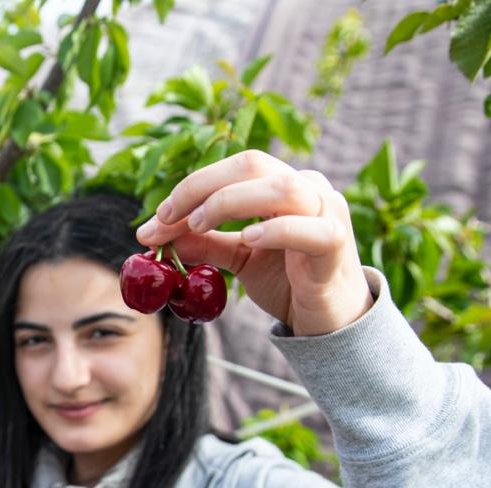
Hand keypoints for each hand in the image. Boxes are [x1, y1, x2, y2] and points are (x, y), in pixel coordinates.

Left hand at [136, 150, 372, 335]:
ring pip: (281, 187)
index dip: (192, 186)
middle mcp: (308, 188)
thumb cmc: (288, 282)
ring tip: (198, 224)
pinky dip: (275, 230)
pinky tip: (248, 239)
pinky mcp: (336, 244)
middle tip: (168, 218)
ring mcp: (327, 212)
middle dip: (201, 187)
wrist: (329, 321)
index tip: (158, 217)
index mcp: (283, 185)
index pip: (234, 168)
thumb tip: (154, 237)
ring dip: (231, 201)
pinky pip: (309, 228)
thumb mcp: (239, 259)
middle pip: (251, 164)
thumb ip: (205, 243)